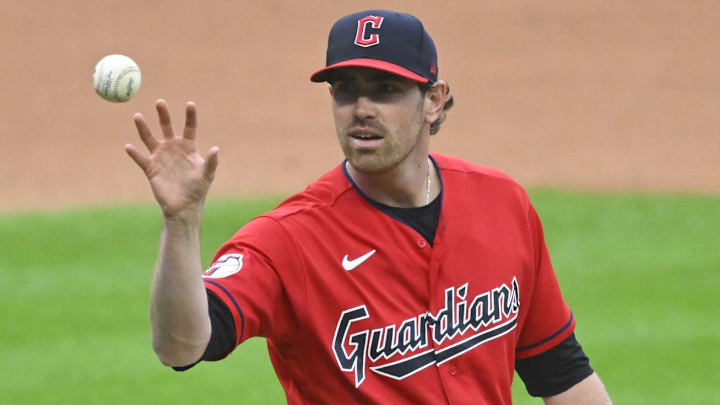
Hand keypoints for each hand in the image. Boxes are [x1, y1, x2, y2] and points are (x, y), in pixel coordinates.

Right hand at [125, 99, 218, 218]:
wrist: (184, 205)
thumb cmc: (198, 189)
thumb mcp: (207, 174)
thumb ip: (211, 161)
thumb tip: (216, 149)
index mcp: (188, 147)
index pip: (189, 127)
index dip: (190, 115)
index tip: (190, 104)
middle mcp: (173, 148)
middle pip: (167, 126)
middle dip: (163, 114)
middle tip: (160, 101)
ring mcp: (160, 157)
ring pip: (149, 138)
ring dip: (143, 128)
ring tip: (138, 116)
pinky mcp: (151, 168)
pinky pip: (140, 158)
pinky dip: (134, 153)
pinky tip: (129, 147)